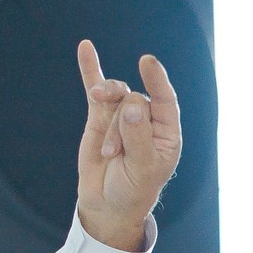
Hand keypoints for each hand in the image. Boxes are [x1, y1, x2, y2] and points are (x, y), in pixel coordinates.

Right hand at [73, 40, 181, 252]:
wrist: (107, 204)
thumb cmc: (133, 190)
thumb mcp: (141, 169)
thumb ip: (138, 137)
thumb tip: (132, 105)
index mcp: (166, 132)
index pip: (166, 99)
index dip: (157, 80)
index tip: (147, 62)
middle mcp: (147, 119)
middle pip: (134, 101)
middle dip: (121, 127)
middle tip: (114, 154)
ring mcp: (123, 115)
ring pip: (115, 98)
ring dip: (108, 122)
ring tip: (105, 148)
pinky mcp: (100, 116)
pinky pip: (96, 89)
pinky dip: (90, 70)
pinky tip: (85, 48)